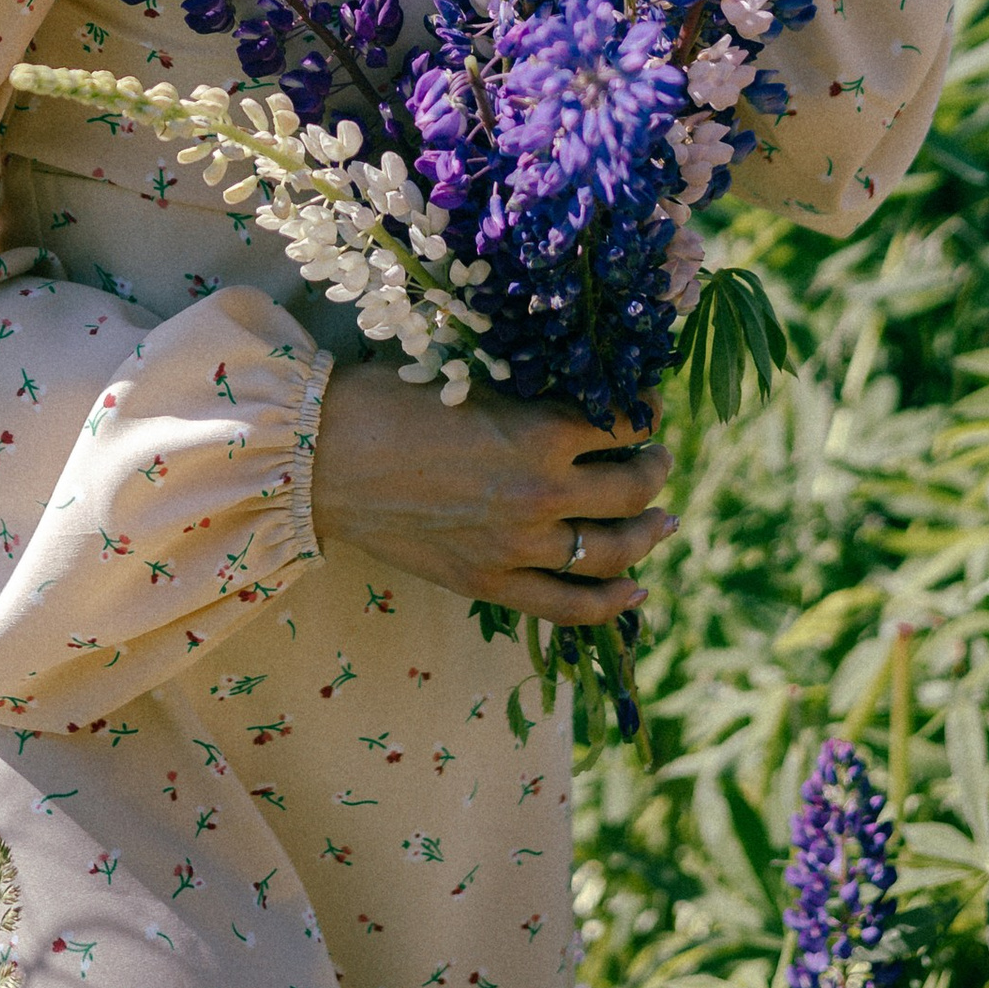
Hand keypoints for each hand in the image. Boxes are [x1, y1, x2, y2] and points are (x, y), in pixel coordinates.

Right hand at [308, 360, 674, 626]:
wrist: (326, 457)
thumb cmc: (393, 400)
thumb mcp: (477, 381)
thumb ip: (534, 399)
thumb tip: (587, 405)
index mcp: (542, 431)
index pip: (626, 423)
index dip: (646, 412)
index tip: (646, 407)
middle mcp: (543, 493)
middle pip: (634, 488)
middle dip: (655, 467)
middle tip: (656, 457)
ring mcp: (520, 548)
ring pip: (615, 550)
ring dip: (649, 531)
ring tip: (662, 519)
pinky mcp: (492, 585)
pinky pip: (572, 605)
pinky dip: (613, 600)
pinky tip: (633, 587)